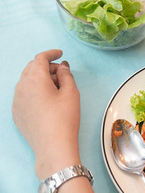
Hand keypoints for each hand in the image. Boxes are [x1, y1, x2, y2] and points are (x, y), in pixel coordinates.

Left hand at [12, 50, 81, 180]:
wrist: (53, 146)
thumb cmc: (64, 118)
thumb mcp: (71, 92)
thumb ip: (66, 75)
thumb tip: (62, 67)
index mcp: (35, 80)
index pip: (40, 58)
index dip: (51, 53)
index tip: (61, 53)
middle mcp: (21, 88)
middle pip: (31, 68)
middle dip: (46, 66)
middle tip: (61, 72)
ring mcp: (16, 101)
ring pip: (26, 81)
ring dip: (39, 78)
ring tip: (56, 87)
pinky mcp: (16, 113)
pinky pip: (23, 94)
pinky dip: (33, 90)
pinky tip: (46, 99)